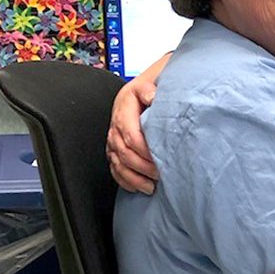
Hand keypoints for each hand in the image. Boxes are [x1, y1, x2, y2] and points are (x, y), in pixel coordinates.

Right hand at [106, 77, 159, 193]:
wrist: (137, 90)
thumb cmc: (145, 90)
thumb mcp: (147, 85)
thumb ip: (149, 91)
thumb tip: (153, 96)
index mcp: (123, 111)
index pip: (131, 136)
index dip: (146, 150)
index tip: (161, 158)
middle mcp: (115, 127)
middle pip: (124, 153)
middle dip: (142, 167)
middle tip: (160, 175)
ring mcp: (112, 140)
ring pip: (118, 164)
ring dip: (134, 178)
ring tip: (151, 187)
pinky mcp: (113, 149)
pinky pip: (114, 168)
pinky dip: (125, 180)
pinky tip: (137, 188)